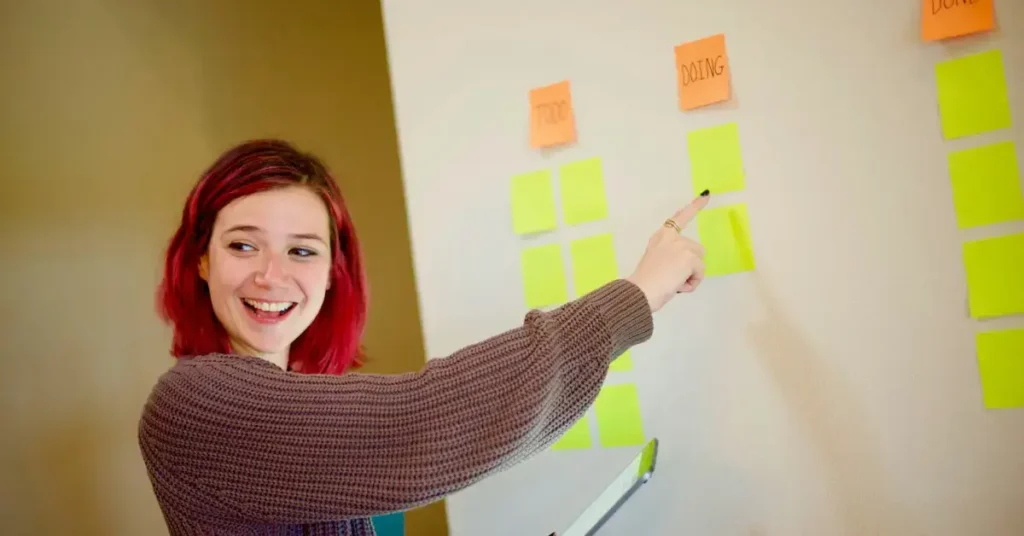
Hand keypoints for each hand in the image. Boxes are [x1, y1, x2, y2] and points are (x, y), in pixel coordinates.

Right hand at [626, 192, 709, 312]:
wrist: (641, 291)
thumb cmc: (644, 283)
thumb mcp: (656, 263)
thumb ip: (669, 258)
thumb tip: (685, 269)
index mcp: (660, 237)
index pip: (679, 218)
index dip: (694, 207)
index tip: (706, 195)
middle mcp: (671, 237)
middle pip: (696, 250)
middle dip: (690, 266)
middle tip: (672, 278)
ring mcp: (681, 246)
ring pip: (700, 262)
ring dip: (691, 275)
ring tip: (673, 283)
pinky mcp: (689, 257)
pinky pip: (700, 273)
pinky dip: (692, 283)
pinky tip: (678, 286)